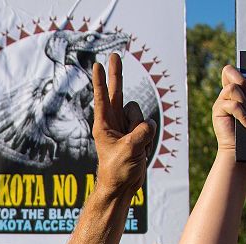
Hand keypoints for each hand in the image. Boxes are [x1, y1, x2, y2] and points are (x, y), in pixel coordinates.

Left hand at [92, 53, 156, 195]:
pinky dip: (148, 138)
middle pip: (118, 93)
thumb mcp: (129, 150)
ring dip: (142, 130)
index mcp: (103, 126)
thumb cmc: (118, 171)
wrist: (122, 187)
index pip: (103, 98)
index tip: (97, 64)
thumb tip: (148, 125)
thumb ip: (141, 132)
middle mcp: (113, 123)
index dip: (101, 80)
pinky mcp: (136, 134)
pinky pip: (148, 127)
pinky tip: (141, 150)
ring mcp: (125, 128)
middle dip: (117, 73)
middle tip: (115, 54)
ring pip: (139, 114)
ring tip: (135, 148)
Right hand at [213, 65, 245, 151]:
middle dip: (242, 79)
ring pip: (232, 89)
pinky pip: (232, 105)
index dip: (242, 72)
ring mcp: (221, 101)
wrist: (239, 148)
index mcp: (236, 89)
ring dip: (245, 102)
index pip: (232, 70)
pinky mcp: (217, 111)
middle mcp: (226, 93)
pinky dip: (243, 115)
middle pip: (228, 70)